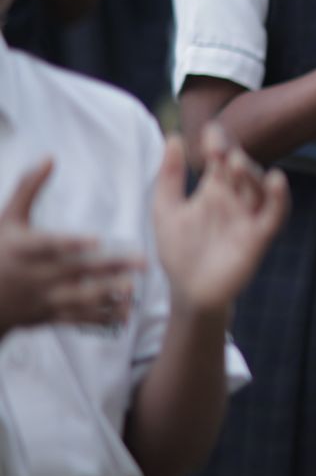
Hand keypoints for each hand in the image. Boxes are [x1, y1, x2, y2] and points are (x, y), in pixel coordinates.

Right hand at [0, 159, 143, 334]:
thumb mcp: (6, 219)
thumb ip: (28, 189)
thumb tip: (50, 157)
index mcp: (22, 250)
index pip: (47, 246)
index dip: (70, 244)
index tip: (96, 240)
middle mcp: (33, 276)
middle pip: (74, 271)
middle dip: (108, 268)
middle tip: (141, 261)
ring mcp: (41, 298)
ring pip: (77, 299)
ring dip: (107, 295)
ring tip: (134, 288)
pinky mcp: (48, 315)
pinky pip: (76, 318)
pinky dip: (100, 317)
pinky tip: (126, 312)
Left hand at [152, 125, 288, 315]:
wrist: (189, 291)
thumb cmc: (178, 253)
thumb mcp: (166, 209)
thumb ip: (170, 176)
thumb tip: (173, 138)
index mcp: (214, 192)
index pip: (220, 160)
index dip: (217, 143)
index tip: (210, 129)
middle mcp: (235, 201)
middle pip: (241, 170)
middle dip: (233, 156)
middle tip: (220, 149)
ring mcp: (248, 217)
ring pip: (258, 187)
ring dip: (251, 172)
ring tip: (236, 162)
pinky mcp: (259, 236)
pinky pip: (275, 213)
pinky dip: (279, 197)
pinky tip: (276, 180)